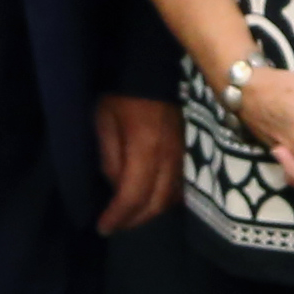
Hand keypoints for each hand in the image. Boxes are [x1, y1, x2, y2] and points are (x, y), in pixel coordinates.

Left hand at [93, 93, 180, 233]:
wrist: (153, 66)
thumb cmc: (122, 91)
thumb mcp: (104, 120)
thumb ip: (110, 157)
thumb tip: (116, 188)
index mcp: (146, 147)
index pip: (134, 195)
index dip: (118, 216)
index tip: (102, 227)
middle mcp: (170, 156)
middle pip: (157, 203)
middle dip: (134, 219)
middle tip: (116, 225)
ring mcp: (185, 153)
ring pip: (173, 197)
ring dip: (151, 211)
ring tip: (132, 215)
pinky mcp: (191, 149)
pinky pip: (182, 185)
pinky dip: (166, 199)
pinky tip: (153, 198)